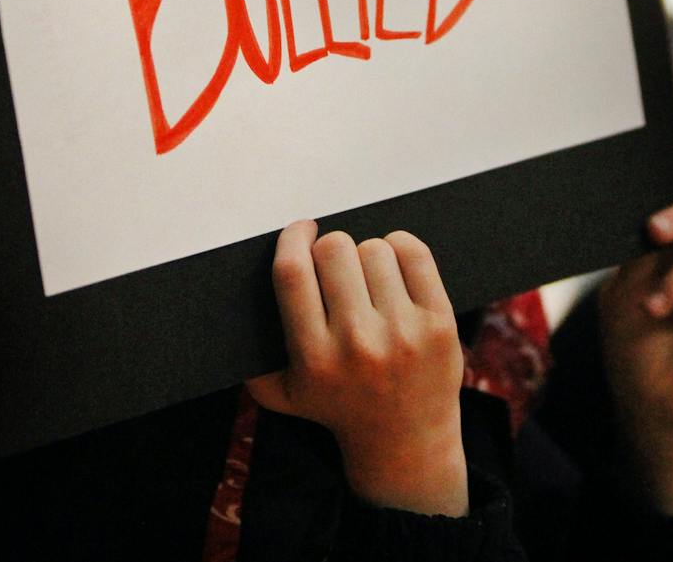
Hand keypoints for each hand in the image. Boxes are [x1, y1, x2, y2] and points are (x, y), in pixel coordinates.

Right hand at [247, 220, 468, 516]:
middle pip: (334, 249)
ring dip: (366, 255)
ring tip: (367, 280)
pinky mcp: (439, 323)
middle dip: (330, 249)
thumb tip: (233, 297)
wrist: (404, 441)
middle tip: (335, 266)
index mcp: (314, 357)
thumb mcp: (280, 393)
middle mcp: (357, 343)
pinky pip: (414, 253)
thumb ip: (251, 354)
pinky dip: (400, 247)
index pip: (292, 272)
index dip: (292, 237)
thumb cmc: (338, 406)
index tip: (300, 230)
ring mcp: (403, 333)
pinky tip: (392, 266)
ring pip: (374, 248)